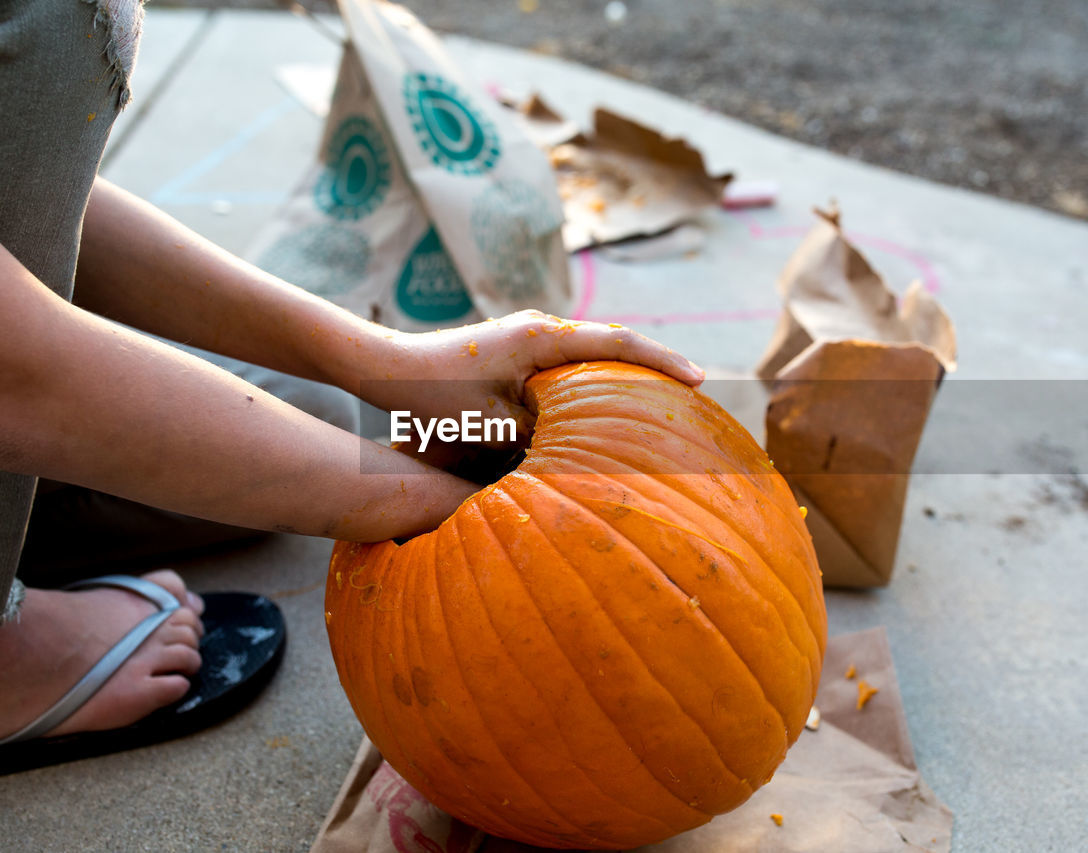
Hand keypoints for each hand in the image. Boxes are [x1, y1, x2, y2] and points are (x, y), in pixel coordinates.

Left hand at [372, 310, 704, 442]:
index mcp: (541, 337)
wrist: (389, 370)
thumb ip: (541, 430)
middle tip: (695, 391)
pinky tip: (611, 403)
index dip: (662, 360)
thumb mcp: (491, 423)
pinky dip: (599, 378)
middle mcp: (541, 326)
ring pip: (594, 351)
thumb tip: (582, 441)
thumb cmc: (433, 396)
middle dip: (656, 363)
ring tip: (664, 398)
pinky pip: (573, 361)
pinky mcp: (521, 348)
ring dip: (627, 371)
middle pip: (614, 340)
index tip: (698, 379)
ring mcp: (531, 335)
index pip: (617, 341)